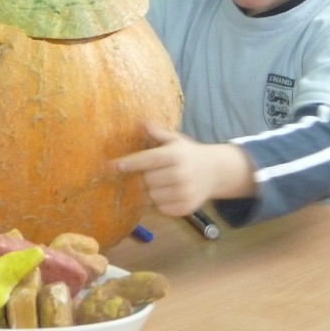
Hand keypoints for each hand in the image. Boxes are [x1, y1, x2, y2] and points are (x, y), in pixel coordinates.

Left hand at [113, 122, 254, 216]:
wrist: (215, 171)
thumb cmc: (188, 154)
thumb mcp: (175, 140)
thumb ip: (157, 133)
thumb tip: (142, 122)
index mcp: (175, 155)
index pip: (147, 160)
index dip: (129, 163)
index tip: (113, 165)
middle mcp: (181, 174)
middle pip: (146, 180)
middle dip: (144, 177)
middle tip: (153, 172)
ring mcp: (185, 192)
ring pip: (152, 196)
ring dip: (151, 190)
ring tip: (162, 182)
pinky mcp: (186, 207)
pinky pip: (161, 208)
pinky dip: (160, 202)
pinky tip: (168, 193)